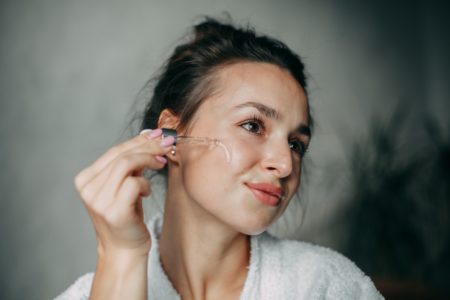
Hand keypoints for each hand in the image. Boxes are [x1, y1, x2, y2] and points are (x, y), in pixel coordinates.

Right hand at [74, 128, 173, 257]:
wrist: (124, 250)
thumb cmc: (127, 216)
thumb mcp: (124, 185)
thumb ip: (131, 164)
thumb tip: (151, 135)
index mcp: (86, 179)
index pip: (115, 150)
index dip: (139, 140)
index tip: (159, 135)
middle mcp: (88, 188)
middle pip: (121, 154)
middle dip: (149, 146)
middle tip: (168, 144)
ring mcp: (98, 200)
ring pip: (127, 164)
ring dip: (149, 159)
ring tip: (161, 163)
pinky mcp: (113, 211)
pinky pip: (134, 183)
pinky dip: (145, 184)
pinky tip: (147, 192)